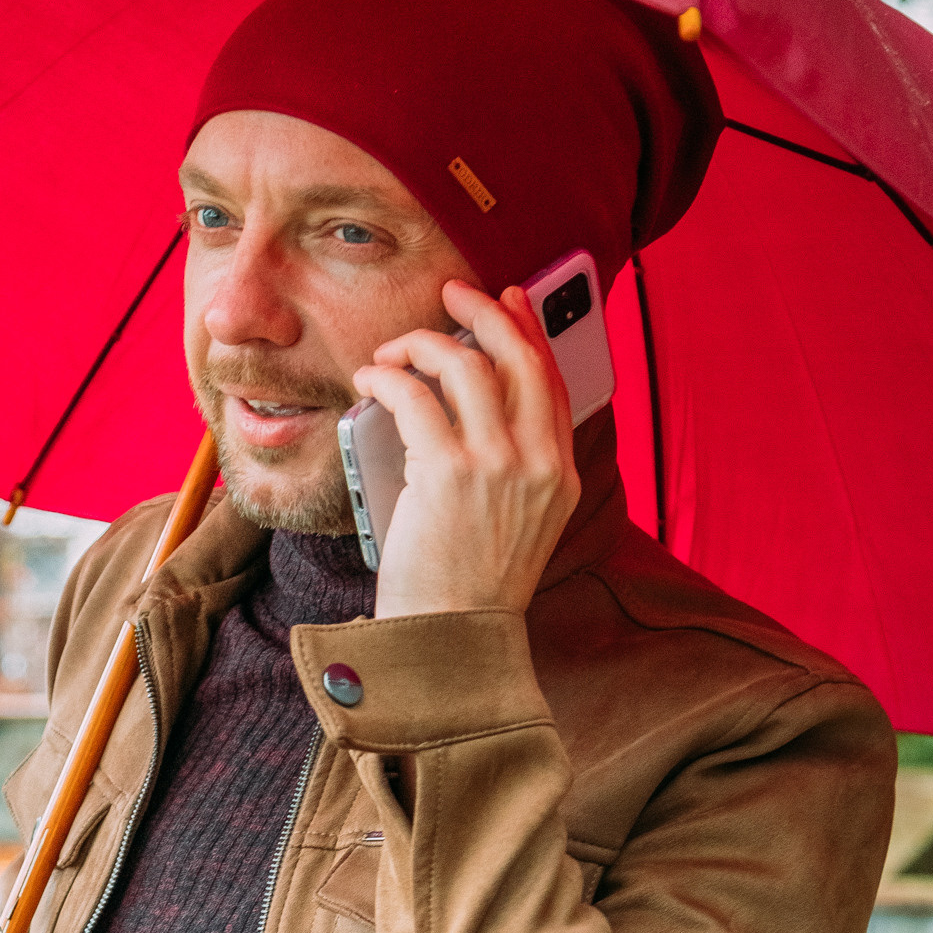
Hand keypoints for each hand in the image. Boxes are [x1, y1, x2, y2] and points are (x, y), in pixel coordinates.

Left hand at [352, 277, 581, 620]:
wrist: (454, 640)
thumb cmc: (469, 588)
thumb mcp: (516, 526)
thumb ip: (514, 470)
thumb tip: (470, 410)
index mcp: (562, 476)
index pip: (552, 381)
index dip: (529, 331)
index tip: (507, 299)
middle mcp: (541, 463)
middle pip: (520, 356)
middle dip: (484, 311)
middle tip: (452, 292)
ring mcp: (500, 465)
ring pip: (466, 363)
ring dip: (422, 343)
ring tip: (392, 353)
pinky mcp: (450, 472)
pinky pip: (416, 395)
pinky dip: (387, 376)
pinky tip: (369, 381)